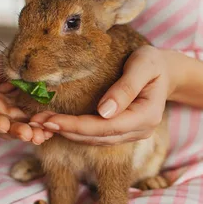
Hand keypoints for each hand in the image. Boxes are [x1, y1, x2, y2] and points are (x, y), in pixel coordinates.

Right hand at [0, 54, 53, 144]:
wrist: (33, 59)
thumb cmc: (8, 62)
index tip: (2, 124)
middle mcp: (2, 115)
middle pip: (5, 130)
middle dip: (15, 132)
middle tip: (26, 133)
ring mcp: (20, 119)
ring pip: (23, 132)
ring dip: (31, 135)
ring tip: (40, 135)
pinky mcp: (36, 119)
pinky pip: (39, 128)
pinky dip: (43, 131)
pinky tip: (49, 132)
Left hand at [30, 46, 181, 145]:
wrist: (165, 71)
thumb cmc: (153, 63)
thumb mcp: (143, 65)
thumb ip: (126, 87)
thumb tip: (104, 112)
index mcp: (146, 116)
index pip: (107, 127)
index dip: (78, 126)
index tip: (52, 121)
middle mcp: (139, 131)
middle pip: (98, 137)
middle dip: (66, 131)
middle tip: (37, 123)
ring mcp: (132, 134)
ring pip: (95, 140)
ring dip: (68, 133)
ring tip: (41, 124)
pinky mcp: (123, 132)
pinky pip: (97, 136)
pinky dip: (76, 132)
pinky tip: (58, 124)